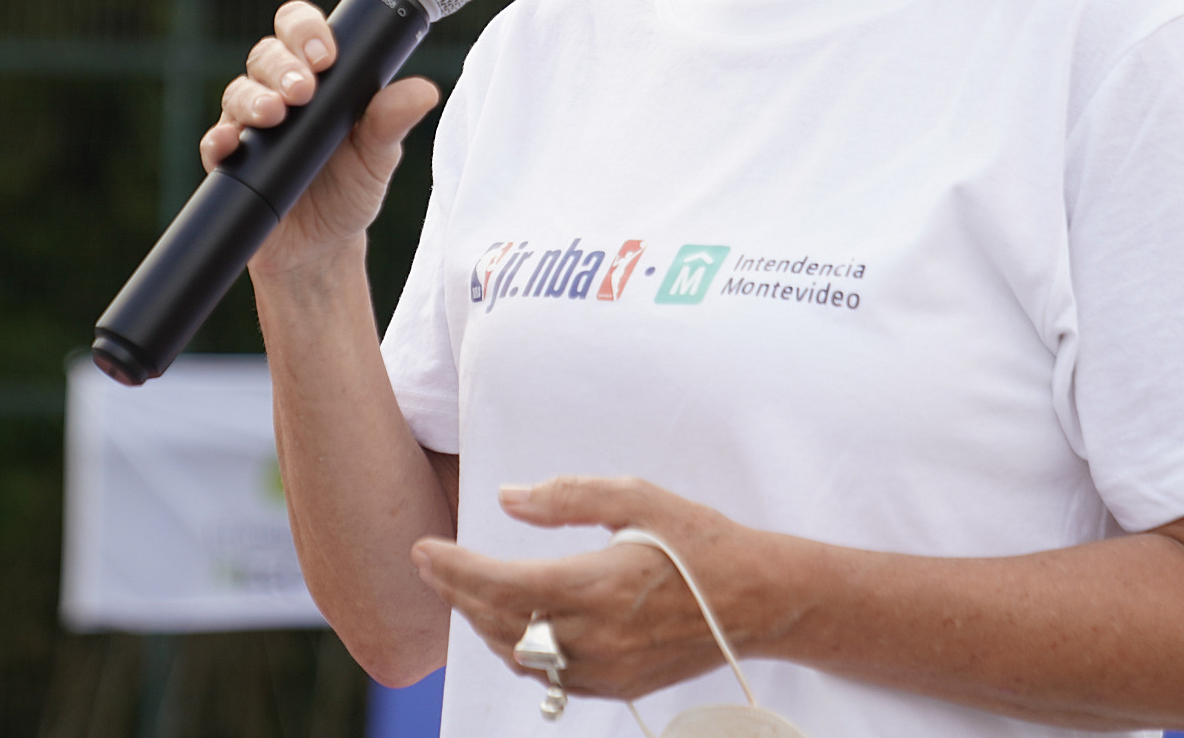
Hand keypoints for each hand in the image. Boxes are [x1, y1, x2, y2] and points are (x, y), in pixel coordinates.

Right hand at [205, 0, 442, 277]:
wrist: (322, 248)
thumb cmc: (350, 188)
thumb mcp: (379, 155)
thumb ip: (393, 120)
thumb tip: (424, 91)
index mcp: (317, 77)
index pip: (300, 31)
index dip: (306, 29)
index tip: (325, 54)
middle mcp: (278, 92)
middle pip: (266, 55)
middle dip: (282, 66)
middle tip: (303, 90)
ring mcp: (250, 125)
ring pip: (238, 91)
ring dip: (253, 98)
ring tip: (274, 114)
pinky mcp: (230, 162)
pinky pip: (214, 141)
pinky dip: (219, 138)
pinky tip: (230, 142)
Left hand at [410, 477, 775, 703]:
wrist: (760, 600)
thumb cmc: (701, 542)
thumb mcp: (638, 497)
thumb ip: (568, 497)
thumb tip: (508, 498)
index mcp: (596, 585)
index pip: (500, 584)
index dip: (453, 570)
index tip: (423, 550)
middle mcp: (595, 637)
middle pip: (499, 623)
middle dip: (455, 594)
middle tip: (429, 566)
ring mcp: (606, 669)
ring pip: (519, 656)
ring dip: (481, 625)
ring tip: (461, 592)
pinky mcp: (618, 686)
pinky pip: (550, 676)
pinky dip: (518, 650)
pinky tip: (508, 625)